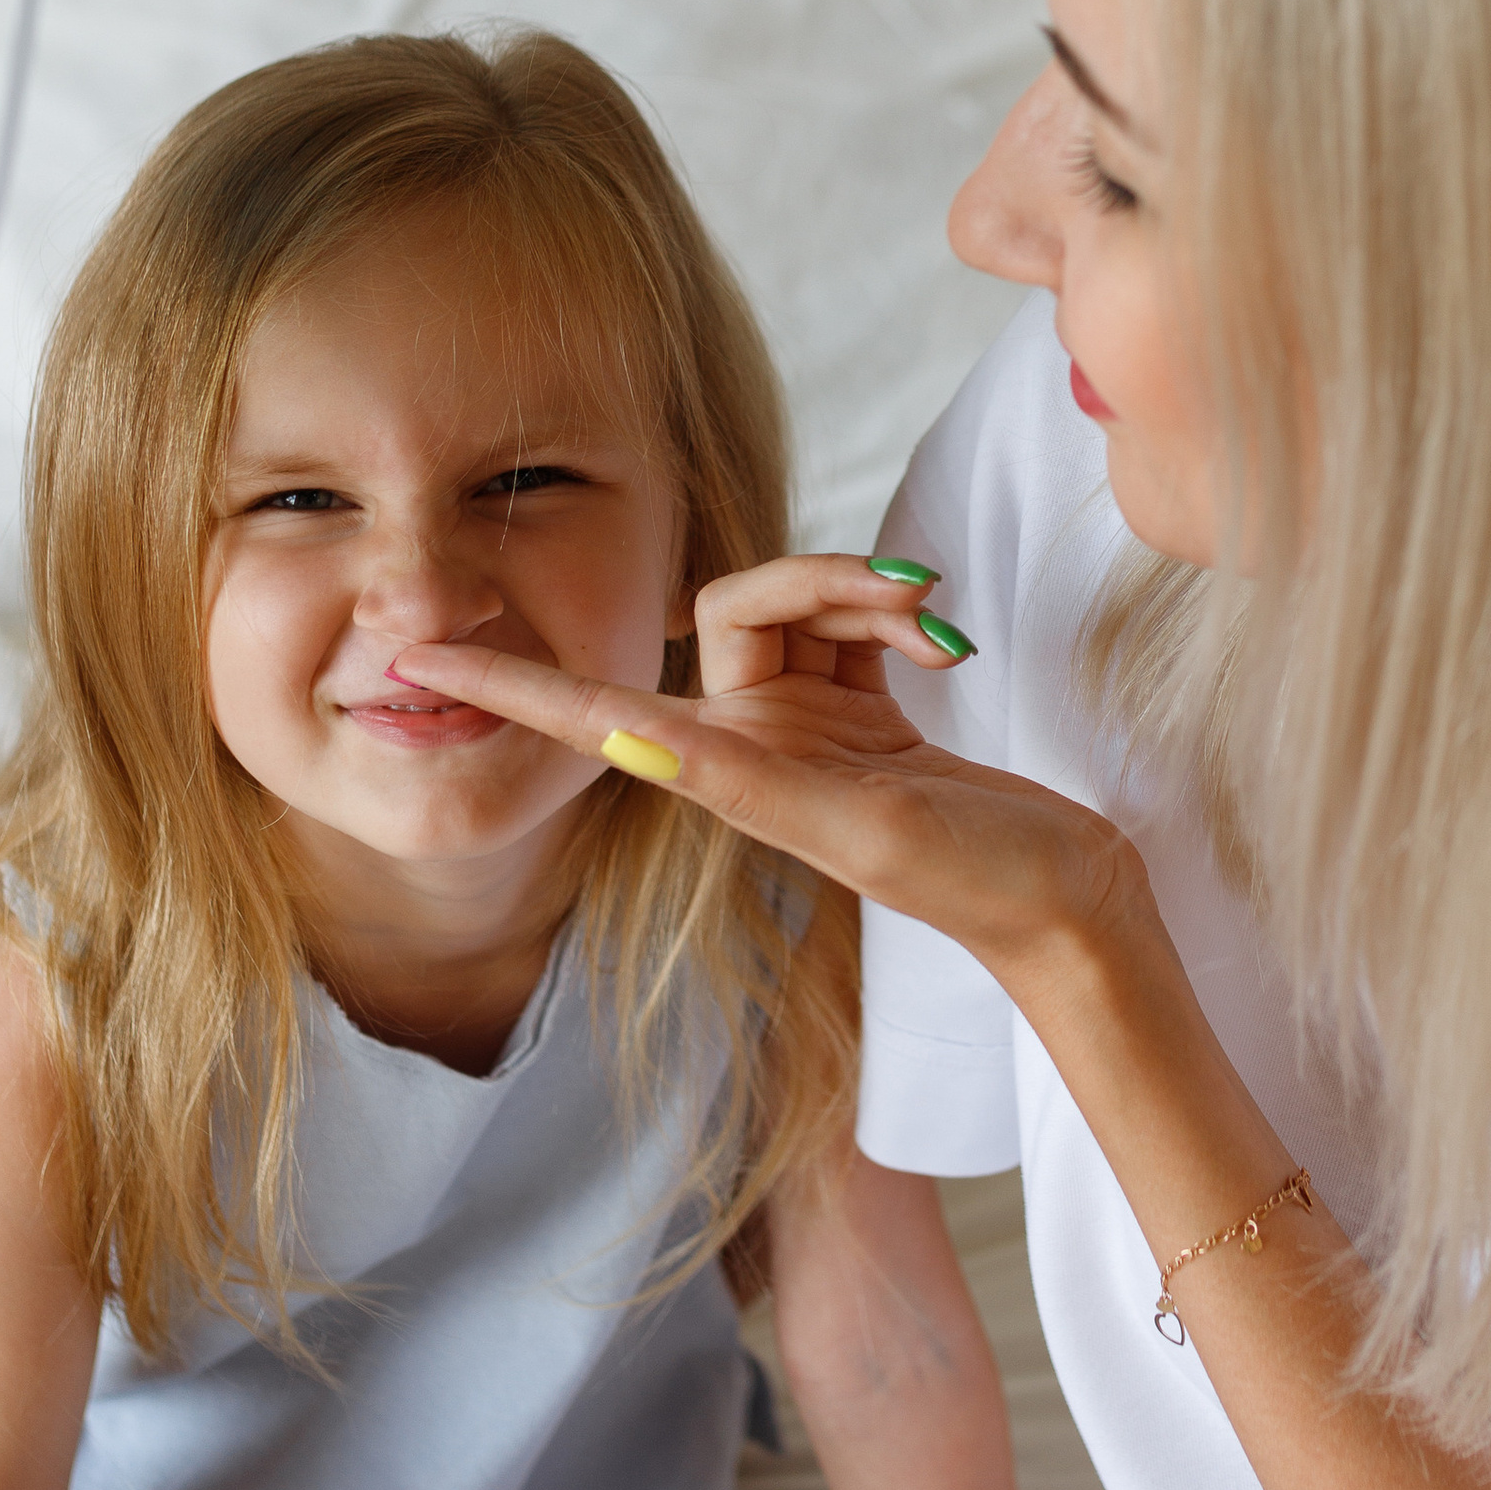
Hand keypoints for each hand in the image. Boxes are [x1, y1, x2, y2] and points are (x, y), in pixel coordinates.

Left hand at [388, 554, 1151, 983]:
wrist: (1071, 909)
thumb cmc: (980, 880)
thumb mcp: (866, 830)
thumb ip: (760, 782)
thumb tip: (645, 737)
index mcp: (736, 778)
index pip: (601, 714)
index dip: (513, 687)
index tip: (419, 662)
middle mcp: (757, 746)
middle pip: (734, 608)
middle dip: (816, 580)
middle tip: (913, 605)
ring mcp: (810, 728)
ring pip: (799, 604)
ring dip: (867, 592)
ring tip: (943, 633)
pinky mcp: (869, 713)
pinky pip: (854, 622)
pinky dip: (896, 612)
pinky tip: (945, 641)